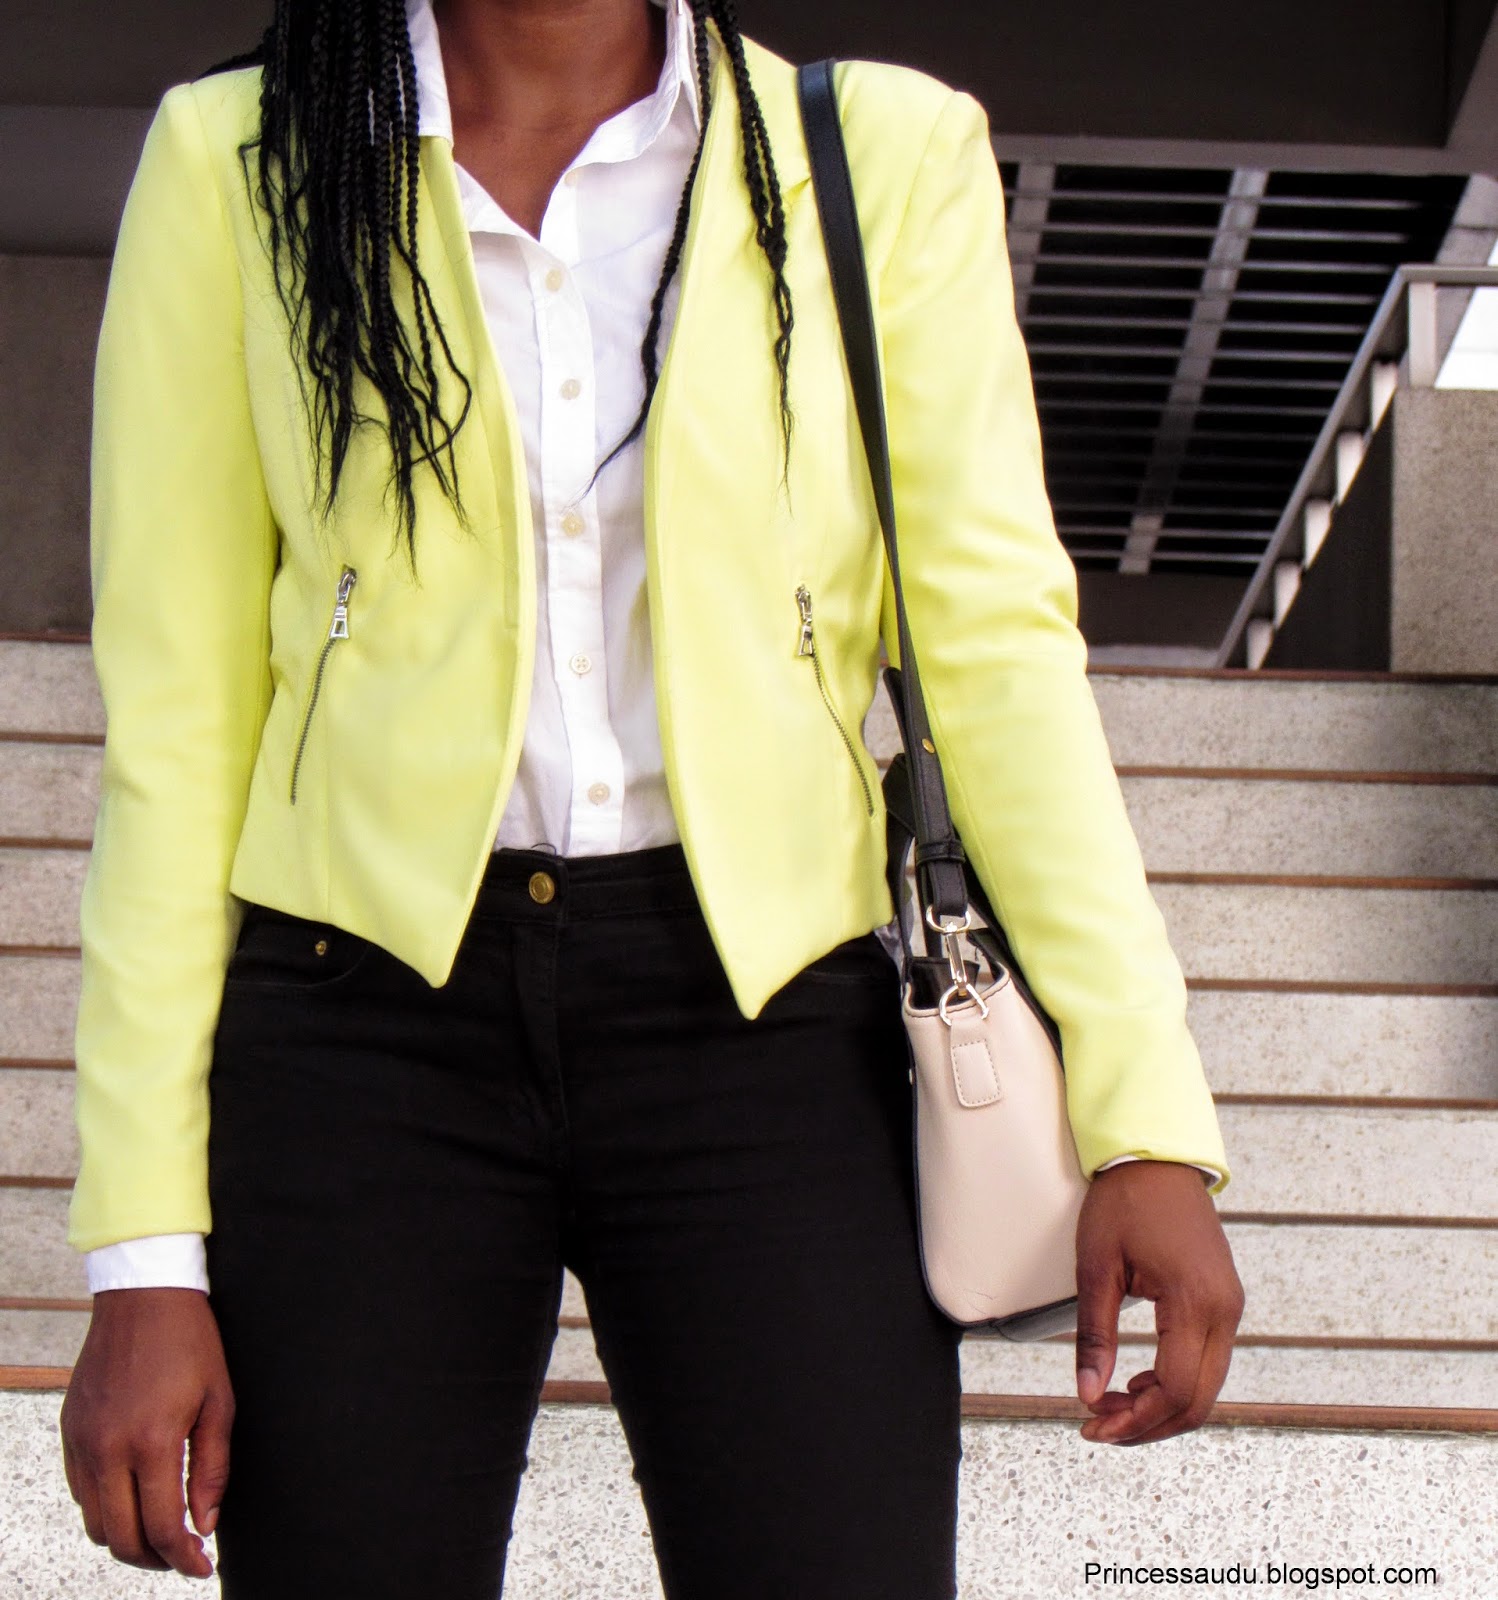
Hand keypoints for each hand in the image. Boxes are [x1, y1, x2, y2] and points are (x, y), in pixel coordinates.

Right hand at [59, 1287, 234, 1577]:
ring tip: (160, 1530)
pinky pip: (81, 1492)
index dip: (183, 1557)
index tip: (202, 1566)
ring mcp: (82, 1441)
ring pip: (95, 1523)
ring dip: (127, 1538)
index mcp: (151, 1441)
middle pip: (121, 1538)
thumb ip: (212, 1468)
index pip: (162, 1527)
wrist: (144, 1294)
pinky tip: (134, 1497)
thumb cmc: (190, 1342)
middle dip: (154, 1559)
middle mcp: (108, 1448)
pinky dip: (106, 1508)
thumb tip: (204, 1522)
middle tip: (182, 1555)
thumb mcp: (220, 1401)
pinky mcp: (70, 1431)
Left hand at [1072, 1159, 1243, 1445]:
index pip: (1173, 1389)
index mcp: (1194, 1302)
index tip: (1092, 1426)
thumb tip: (1087, 1394)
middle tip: (1099, 1428)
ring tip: (1110, 1407)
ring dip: (1160, 1409)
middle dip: (1147, 1426)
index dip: (1133, 1420)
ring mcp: (1230, 1308)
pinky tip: (1136, 1384)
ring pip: (1206, 1388)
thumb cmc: (1124, 1203)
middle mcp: (1224, 1312)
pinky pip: (1207, 1363)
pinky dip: (1174, 1385)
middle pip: (1197, 1401)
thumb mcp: (1096, 1266)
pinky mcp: (1225, 1303)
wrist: (1158, 1159)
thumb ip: (1095, 1334)